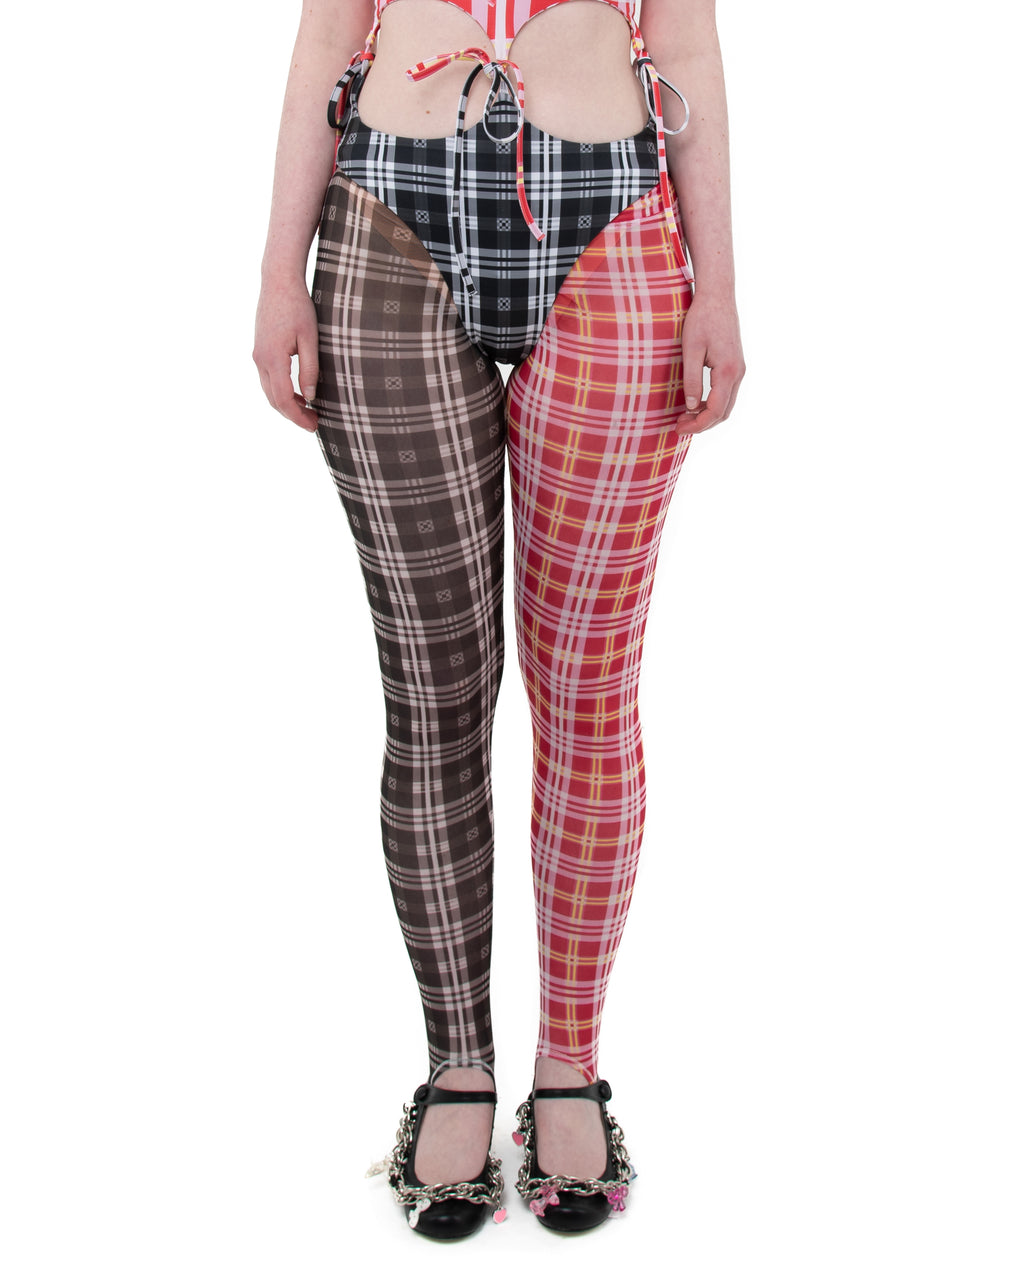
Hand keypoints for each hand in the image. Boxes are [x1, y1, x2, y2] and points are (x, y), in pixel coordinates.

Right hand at [253, 279, 320, 432]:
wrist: (278, 282)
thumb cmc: (298, 307)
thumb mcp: (310, 339)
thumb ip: (310, 369)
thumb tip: (309, 397)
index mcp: (273, 358)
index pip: (283, 399)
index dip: (298, 417)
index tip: (313, 425)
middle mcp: (260, 360)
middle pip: (274, 400)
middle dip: (293, 415)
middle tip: (314, 423)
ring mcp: (257, 355)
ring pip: (269, 391)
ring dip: (287, 405)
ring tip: (308, 411)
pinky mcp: (260, 350)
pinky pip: (268, 379)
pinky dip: (281, 392)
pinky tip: (298, 394)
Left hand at [677, 291, 744, 433]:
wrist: (718, 296)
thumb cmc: (701, 319)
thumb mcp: (690, 349)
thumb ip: (691, 379)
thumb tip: (690, 407)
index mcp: (727, 370)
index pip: (715, 410)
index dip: (697, 424)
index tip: (678, 428)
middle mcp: (738, 373)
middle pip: (723, 412)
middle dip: (702, 424)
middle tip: (679, 426)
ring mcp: (739, 369)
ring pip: (726, 405)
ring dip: (707, 415)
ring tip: (684, 416)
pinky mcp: (736, 365)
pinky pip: (727, 394)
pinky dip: (712, 404)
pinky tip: (694, 403)